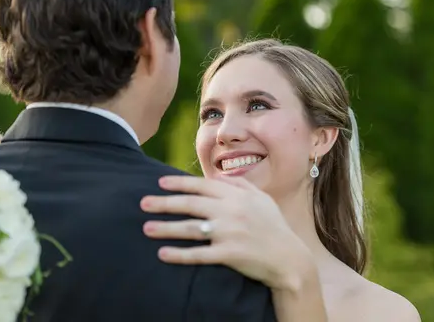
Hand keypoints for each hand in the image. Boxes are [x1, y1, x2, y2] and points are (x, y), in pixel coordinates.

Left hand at [140, 176, 312, 289]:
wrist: (289, 258)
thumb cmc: (274, 227)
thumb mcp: (262, 200)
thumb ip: (241, 185)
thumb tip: (220, 176)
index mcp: (238, 196)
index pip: (203, 185)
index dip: (179, 183)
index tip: (160, 182)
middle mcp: (231, 211)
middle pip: (191, 204)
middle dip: (164, 203)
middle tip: (143, 203)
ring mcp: (230, 233)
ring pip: (191, 229)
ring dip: (166, 228)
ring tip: (146, 228)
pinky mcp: (229, 254)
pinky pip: (199, 254)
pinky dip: (180, 254)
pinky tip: (163, 253)